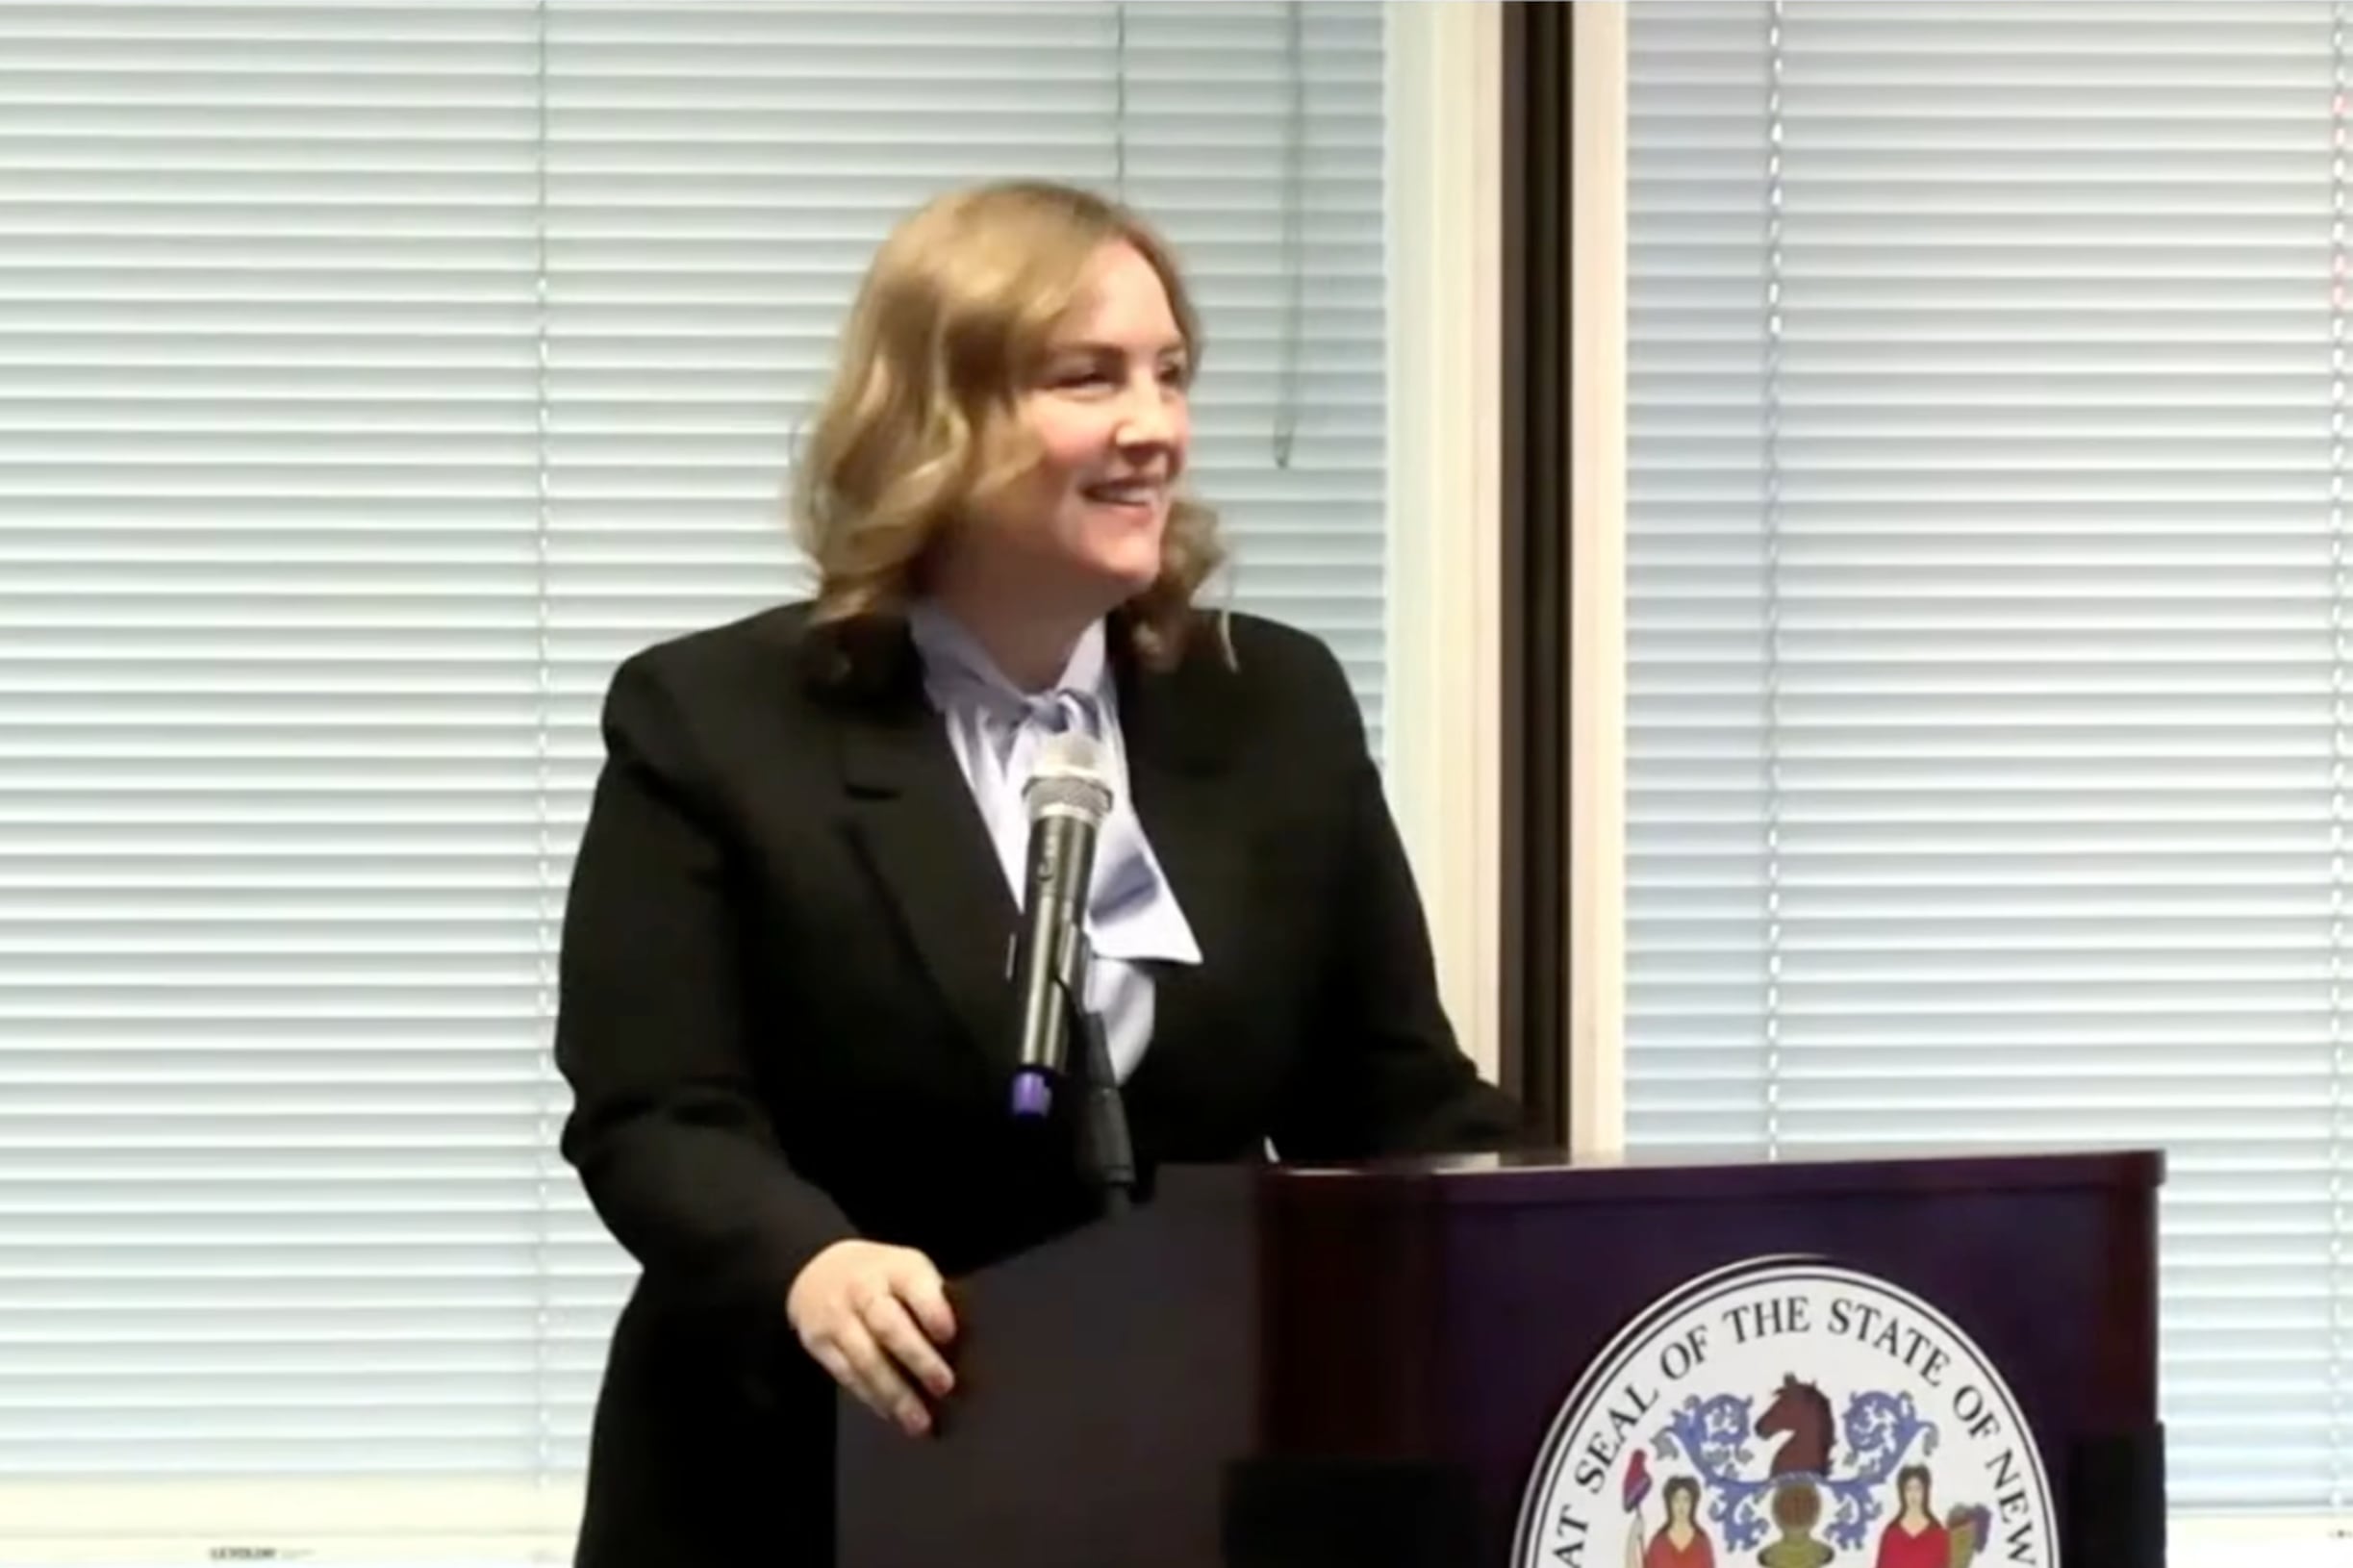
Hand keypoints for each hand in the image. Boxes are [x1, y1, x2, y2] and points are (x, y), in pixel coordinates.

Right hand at [786, 1239, 956, 1436]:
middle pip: (887, 1324)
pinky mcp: (818, 1342)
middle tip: (944, 1386)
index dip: (931, 1309)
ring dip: (894, 1393)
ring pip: (865, 1358)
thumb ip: (931, 1299)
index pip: (913, 1284)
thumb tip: (964, 1348)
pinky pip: (846, 1374)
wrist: (819, 1268)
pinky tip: (891, 1414)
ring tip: (919, 1421)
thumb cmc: (884, 1278)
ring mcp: (836, 1315)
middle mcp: (862, 1288)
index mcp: (895, 1267)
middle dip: (917, 1357)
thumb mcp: (908, 1270)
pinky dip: (871, 1397)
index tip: (949, 1335)